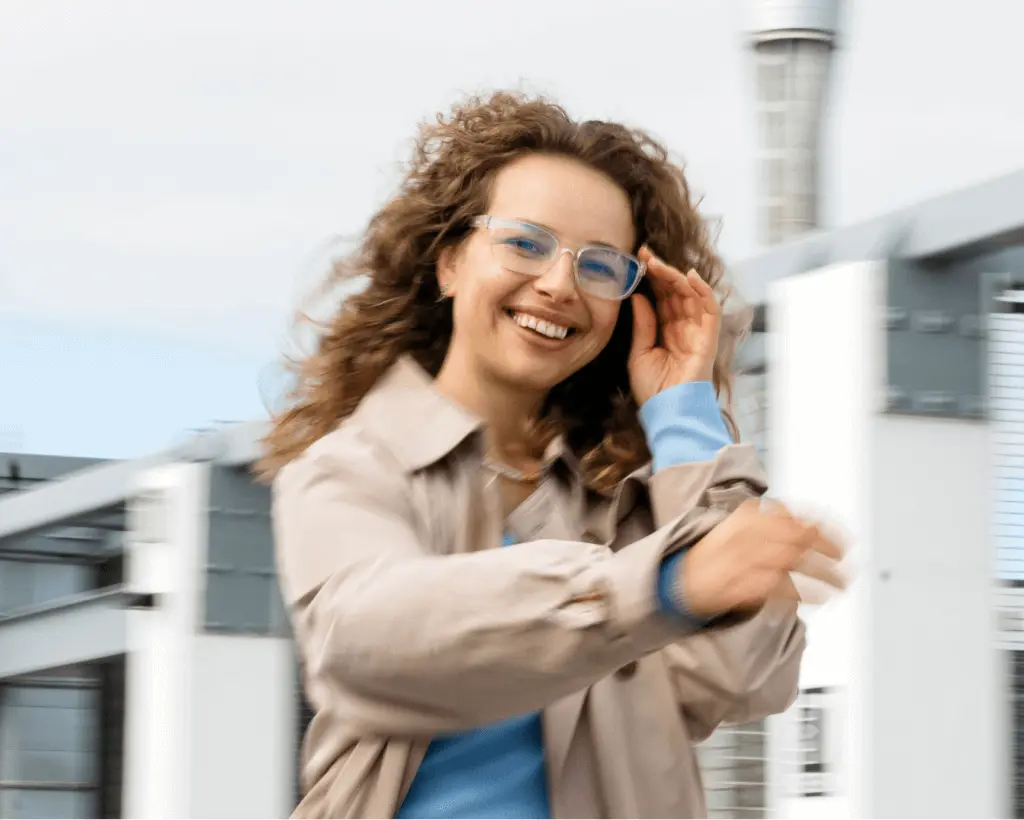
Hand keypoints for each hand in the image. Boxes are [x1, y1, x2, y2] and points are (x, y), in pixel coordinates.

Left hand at [628, 247, 721, 405]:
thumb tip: (639, 297)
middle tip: (644, 253)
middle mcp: (683, 328)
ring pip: (691, 295)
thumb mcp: (640, 354)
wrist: (668, 414)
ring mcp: (697, 332)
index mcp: (667, 332)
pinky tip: (690, 276)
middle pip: (675, 292)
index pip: (662, 298)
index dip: (652, 278)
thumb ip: (642, 325)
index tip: (637, 260)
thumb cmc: (654, 391)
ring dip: (676, 276)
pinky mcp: (708, 339)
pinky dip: (703, 291)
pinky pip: (710, 310)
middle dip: (661, 271)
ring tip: (658, 262)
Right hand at [679, 500, 846, 617]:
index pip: (793, 516)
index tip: (841, 534)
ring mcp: (745, 561)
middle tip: (844, 557)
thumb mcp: (737, 526)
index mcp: (746, 517)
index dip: (822, 525)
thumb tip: (806, 522)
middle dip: (827, 548)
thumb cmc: (713, 554)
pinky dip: (805, 592)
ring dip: (823, 573)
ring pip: (794, 563)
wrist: (679, 579)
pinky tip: (820, 596)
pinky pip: (782, 588)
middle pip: (797, 538)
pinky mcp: (744, 586)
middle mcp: (747, 535)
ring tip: (841, 582)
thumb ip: (769, 521)